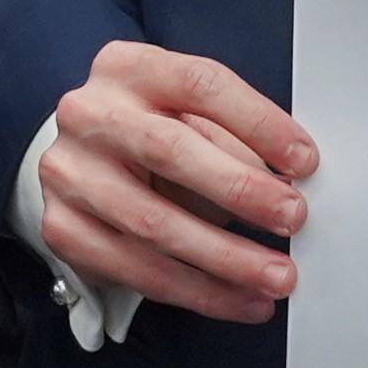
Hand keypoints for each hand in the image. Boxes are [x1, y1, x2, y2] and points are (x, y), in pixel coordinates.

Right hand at [33, 41, 317, 326]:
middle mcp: (88, 114)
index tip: (304, 161)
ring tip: (276, 277)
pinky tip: (239, 300)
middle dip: (241, 190)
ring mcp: (69, 173)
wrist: (81, 157)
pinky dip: (197, 291)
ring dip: (226, 258)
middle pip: (170, 150)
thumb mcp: (188, 112)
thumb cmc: (151, 130)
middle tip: (293, 219)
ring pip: (153, 224)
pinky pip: (137, 270)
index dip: (258, 122)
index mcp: (128, 67)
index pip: (199, 85)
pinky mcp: (63, 228)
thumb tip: (290, 181)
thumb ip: (233, 136)